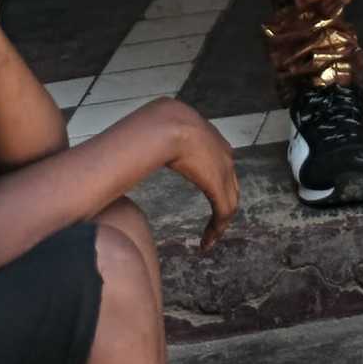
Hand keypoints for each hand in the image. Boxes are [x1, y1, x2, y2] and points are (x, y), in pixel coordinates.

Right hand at [147, 98, 242, 246]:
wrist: (168, 123)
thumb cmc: (158, 125)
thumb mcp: (162, 131)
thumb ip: (155, 140)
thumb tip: (132, 147)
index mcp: (211, 139)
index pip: (220, 166)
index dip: (215, 184)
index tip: (204, 195)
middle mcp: (224, 154)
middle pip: (230, 187)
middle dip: (222, 207)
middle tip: (212, 227)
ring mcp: (224, 169)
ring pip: (229, 203)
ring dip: (219, 224)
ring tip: (208, 240)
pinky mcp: (219, 185)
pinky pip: (224, 212)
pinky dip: (217, 228)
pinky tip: (206, 241)